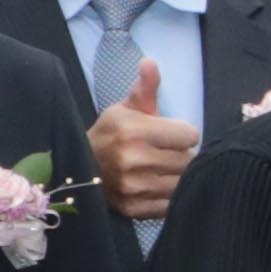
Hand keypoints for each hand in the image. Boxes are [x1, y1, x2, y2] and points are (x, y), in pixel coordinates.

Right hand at [87, 51, 198, 224]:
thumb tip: (151, 62)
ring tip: (159, 169)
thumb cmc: (111, 134)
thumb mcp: (126, 108)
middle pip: (189, 160)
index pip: (190, 135)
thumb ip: (145, 88)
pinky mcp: (134, 209)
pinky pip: (171, 204)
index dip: (182, 134)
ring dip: (177, 177)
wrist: (80, 169)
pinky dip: (167, 197)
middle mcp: (133, 159)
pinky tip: (154, 186)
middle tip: (164, 153)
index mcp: (133, 130)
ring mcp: (134, 188)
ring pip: (183, 183)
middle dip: (181, 155)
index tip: (169, 134)